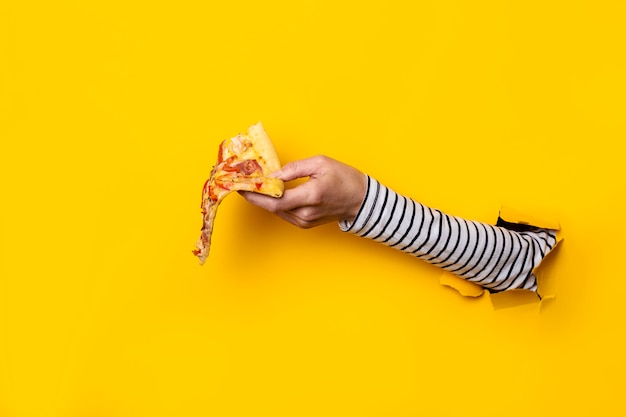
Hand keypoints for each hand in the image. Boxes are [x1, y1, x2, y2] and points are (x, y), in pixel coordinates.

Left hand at [240, 155, 366, 228]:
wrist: (362, 200)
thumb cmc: (345, 178)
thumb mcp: (320, 163)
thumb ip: (294, 169)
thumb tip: (273, 175)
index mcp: (311, 196)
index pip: (275, 199)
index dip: (256, 193)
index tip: (241, 184)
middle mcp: (306, 213)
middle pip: (272, 207)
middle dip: (254, 196)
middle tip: (240, 185)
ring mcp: (305, 221)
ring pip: (276, 211)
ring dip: (262, 200)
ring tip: (250, 187)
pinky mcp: (305, 223)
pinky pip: (284, 213)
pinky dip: (273, 204)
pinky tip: (267, 194)